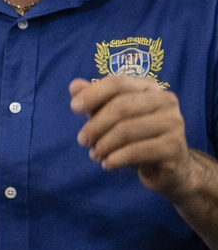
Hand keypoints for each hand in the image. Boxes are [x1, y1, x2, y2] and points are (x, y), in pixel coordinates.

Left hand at [71, 76, 191, 195]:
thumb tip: (74, 85)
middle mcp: (166, 100)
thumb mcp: (111, 118)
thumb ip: (95, 101)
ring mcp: (174, 122)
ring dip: (103, 145)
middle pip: (121, 106)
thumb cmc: (135, 137)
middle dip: (95, 125)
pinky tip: (107, 164)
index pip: (118, 82)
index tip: (74, 108)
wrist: (168, 167)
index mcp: (150, 87)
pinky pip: (137, 151)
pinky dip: (115, 159)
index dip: (93, 93)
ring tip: (94, 154)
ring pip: (127, 130)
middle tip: (82, 140)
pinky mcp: (175, 146)